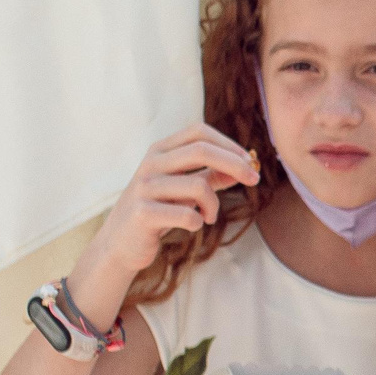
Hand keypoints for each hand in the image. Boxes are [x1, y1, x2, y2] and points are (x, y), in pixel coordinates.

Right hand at [75, 123, 260, 286]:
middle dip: (235, 164)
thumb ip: (212, 176)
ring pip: (198, 186)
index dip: (228, 144)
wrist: (121, 242)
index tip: (249, 161)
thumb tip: (246, 167)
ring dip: (214, 204)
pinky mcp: (142, 213)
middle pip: (201, 150)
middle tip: (254, 180)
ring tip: (209, 216)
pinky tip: (194, 225)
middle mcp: (150, 163)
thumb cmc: (159, 211)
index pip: (198, 132)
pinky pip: (186, 214)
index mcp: (160, 151)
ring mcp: (144, 187)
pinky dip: (198, 221)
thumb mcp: (185, 190)